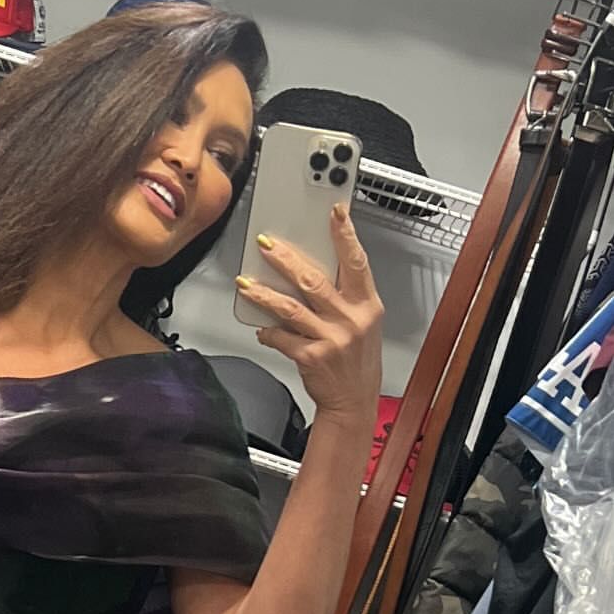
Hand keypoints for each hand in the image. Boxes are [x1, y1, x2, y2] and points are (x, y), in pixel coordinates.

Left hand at [237, 205, 382, 424]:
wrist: (353, 402)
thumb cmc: (357, 360)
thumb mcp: (364, 323)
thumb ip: (345, 296)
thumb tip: (312, 269)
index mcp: (367, 304)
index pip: (356, 262)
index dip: (345, 235)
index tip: (335, 212)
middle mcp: (350, 319)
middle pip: (314, 280)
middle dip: (286, 259)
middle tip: (266, 244)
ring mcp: (331, 338)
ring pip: (291, 307)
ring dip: (265, 293)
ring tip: (246, 283)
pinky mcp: (312, 357)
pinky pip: (282, 337)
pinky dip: (269, 331)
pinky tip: (261, 327)